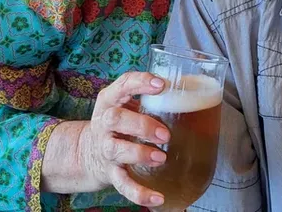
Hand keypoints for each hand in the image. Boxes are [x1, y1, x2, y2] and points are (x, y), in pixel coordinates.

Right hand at [79, 71, 169, 207]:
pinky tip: (157, 197)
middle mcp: (104, 123)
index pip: (122, 85)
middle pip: (116, 118)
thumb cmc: (119, 124)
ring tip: (161, 157)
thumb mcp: (126, 105)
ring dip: (140, 153)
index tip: (161, 84)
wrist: (88, 153)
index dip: (140, 83)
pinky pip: (123, 184)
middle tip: (164, 133)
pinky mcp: (111, 173)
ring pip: (116, 149)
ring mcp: (106, 149)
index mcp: (110, 101)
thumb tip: (193, 93)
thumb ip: (150, 99)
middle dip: (141, 124)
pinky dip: (139, 193)